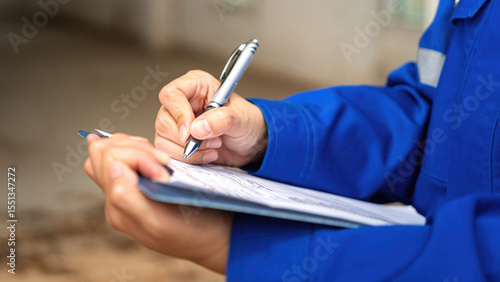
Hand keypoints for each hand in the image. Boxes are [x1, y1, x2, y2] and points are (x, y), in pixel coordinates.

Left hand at [84, 133, 232, 273]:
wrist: (213, 239)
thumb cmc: (193, 234)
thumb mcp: (160, 223)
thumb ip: (127, 199)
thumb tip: (112, 168)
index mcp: (118, 208)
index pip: (111, 160)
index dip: (138, 155)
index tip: (165, 169)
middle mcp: (115, 200)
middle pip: (105, 152)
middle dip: (136, 147)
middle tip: (164, 161)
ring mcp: (124, 191)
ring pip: (110, 150)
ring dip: (137, 146)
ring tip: (161, 159)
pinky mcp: (134, 184)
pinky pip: (121, 156)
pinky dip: (138, 149)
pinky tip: (155, 158)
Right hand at [155, 70, 267, 166]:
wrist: (252, 143)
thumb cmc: (247, 122)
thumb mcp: (241, 118)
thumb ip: (221, 120)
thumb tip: (197, 128)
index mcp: (196, 85)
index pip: (172, 94)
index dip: (179, 114)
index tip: (190, 132)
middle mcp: (183, 102)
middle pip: (164, 120)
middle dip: (187, 138)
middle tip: (212, 141)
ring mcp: (177, 123)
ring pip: (163, 139)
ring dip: (189, 150)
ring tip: (214, 147)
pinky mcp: (177, 141)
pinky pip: (169, 152)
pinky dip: (189, 159)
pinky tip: (208, 155)